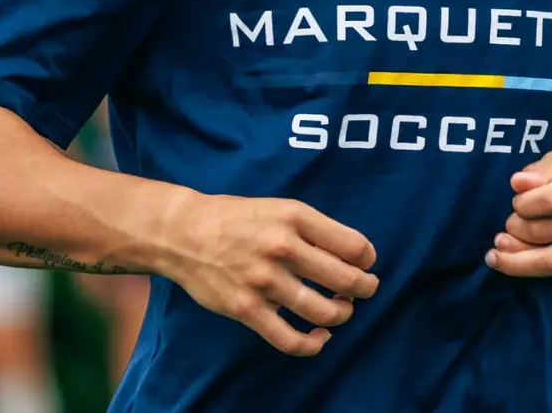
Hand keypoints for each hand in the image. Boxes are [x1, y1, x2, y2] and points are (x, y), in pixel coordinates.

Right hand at [165, 193, 378, 355]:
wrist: (183, 233)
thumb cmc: (236, 219)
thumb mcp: (278, 209)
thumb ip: (312, 229)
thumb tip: (352, 255)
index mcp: (294, 217)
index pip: (352, 245)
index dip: (368, 259)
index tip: (366, 263)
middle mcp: (282, 247)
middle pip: (345, 279)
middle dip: (364, 288)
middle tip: (365, 289)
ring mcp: (264, 280)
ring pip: (323, 311)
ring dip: (342, 314)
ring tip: (341, 309)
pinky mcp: (247, 309)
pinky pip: (290, 338)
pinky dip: (313, 344)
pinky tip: (320, 337)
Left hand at [485, 150, 551, 280]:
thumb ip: (541, 169)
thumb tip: (518, 184)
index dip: (527, 204)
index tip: (515, 203)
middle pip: (548, 232)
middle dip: (517, 231)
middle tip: (505, 228)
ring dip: (518, 260)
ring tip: (496, 255)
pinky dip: (535, 270)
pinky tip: (518, 261)